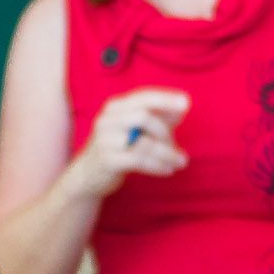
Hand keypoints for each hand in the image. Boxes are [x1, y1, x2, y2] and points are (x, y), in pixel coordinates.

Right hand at [69, 89, 191, 197]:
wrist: (87, 176)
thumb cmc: (117, 149)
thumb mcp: (135, 130)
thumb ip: (158, 118)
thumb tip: (183, 108)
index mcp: (115, 107)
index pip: (143, 96)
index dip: (165, 98)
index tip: (186, 103)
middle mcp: (108, 120)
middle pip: (144, 116)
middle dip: (165, 133)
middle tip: (178, 150)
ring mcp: (105, 140)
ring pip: (144, 142)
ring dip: (167, 153)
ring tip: (180, 162)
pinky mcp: (107, 160)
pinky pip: (139, 160)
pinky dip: (158, 165)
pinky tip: (168, 170)